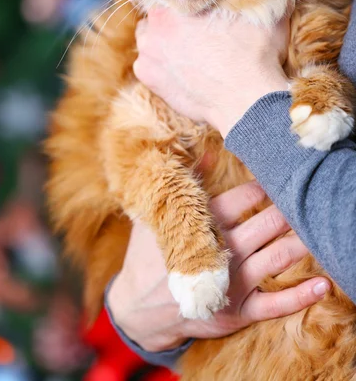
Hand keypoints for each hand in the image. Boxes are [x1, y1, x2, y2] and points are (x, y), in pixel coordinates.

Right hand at [108, 181, 329, 352]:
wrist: (139, 308)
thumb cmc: (149, 256)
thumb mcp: (157, 215)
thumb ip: (186, 183)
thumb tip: (206, 151)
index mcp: (203, 223)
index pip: (245, 197)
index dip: (265, 187)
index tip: (277, 177)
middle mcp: (222, 250)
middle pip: (268, 223)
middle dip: (290, 210)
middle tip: (306, 198)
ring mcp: (232, 282)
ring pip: (278, 257)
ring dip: (301, 242)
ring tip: (319, 229)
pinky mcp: (238, 311)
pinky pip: (276, 304)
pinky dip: (302, 295)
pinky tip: (323, 284)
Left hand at [134, 9, 288, 135]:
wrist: (246, 100)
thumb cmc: (254, 54)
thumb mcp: (260, 9)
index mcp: (175, 3)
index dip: (186, 1)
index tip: (199, 10)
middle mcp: (152, 26)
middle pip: (158, 16)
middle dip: (174, 22)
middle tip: (196, 32)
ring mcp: (146, 53)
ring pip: (151, 40)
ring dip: (165, 43)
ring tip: (190, 52)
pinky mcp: (147, 78)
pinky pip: (149, 65)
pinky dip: (162, 67)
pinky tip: (183, 70)